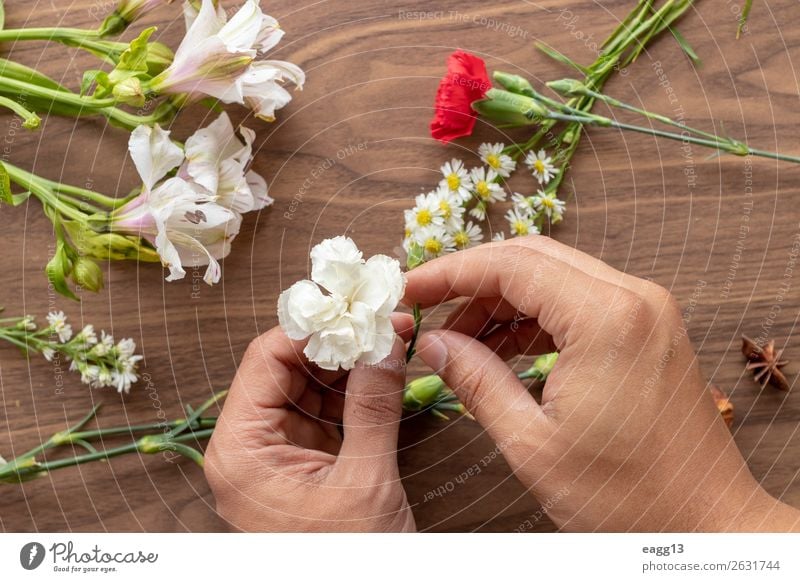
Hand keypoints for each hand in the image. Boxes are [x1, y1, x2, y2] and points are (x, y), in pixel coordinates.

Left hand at [205, 316, 415, 531]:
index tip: (356, 307)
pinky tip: (385, 378)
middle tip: (384, 323)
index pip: (265, 358)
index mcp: (241, 450)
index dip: (312, 326)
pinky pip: (324, 411)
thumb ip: (373, 406)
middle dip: (337, 343)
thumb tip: (385, 342)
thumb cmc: (347, 562)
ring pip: (308, 386)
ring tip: (392, 345)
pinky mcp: (304, 463)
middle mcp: (250, 446)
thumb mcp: (364, 481)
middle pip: (287, 368)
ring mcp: (277, 454)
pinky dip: (354, 393)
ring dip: (349, 365)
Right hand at [405, 236, 799, 531]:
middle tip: (428, 308)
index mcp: (606, 319)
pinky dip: (536, 318)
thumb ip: (476, 380)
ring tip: (460, 340)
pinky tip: (503, 349)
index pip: (511, 265)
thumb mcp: (532, 442)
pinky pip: (580, 302)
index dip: (451, 273)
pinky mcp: (648, 329)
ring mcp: (646, 311)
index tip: (411, 288)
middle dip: (473, 280)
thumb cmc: (628, 497)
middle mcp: (633, 299)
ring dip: (503, 300)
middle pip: (533, 258)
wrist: (707, 525)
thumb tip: (432, 343)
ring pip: (555, 277)